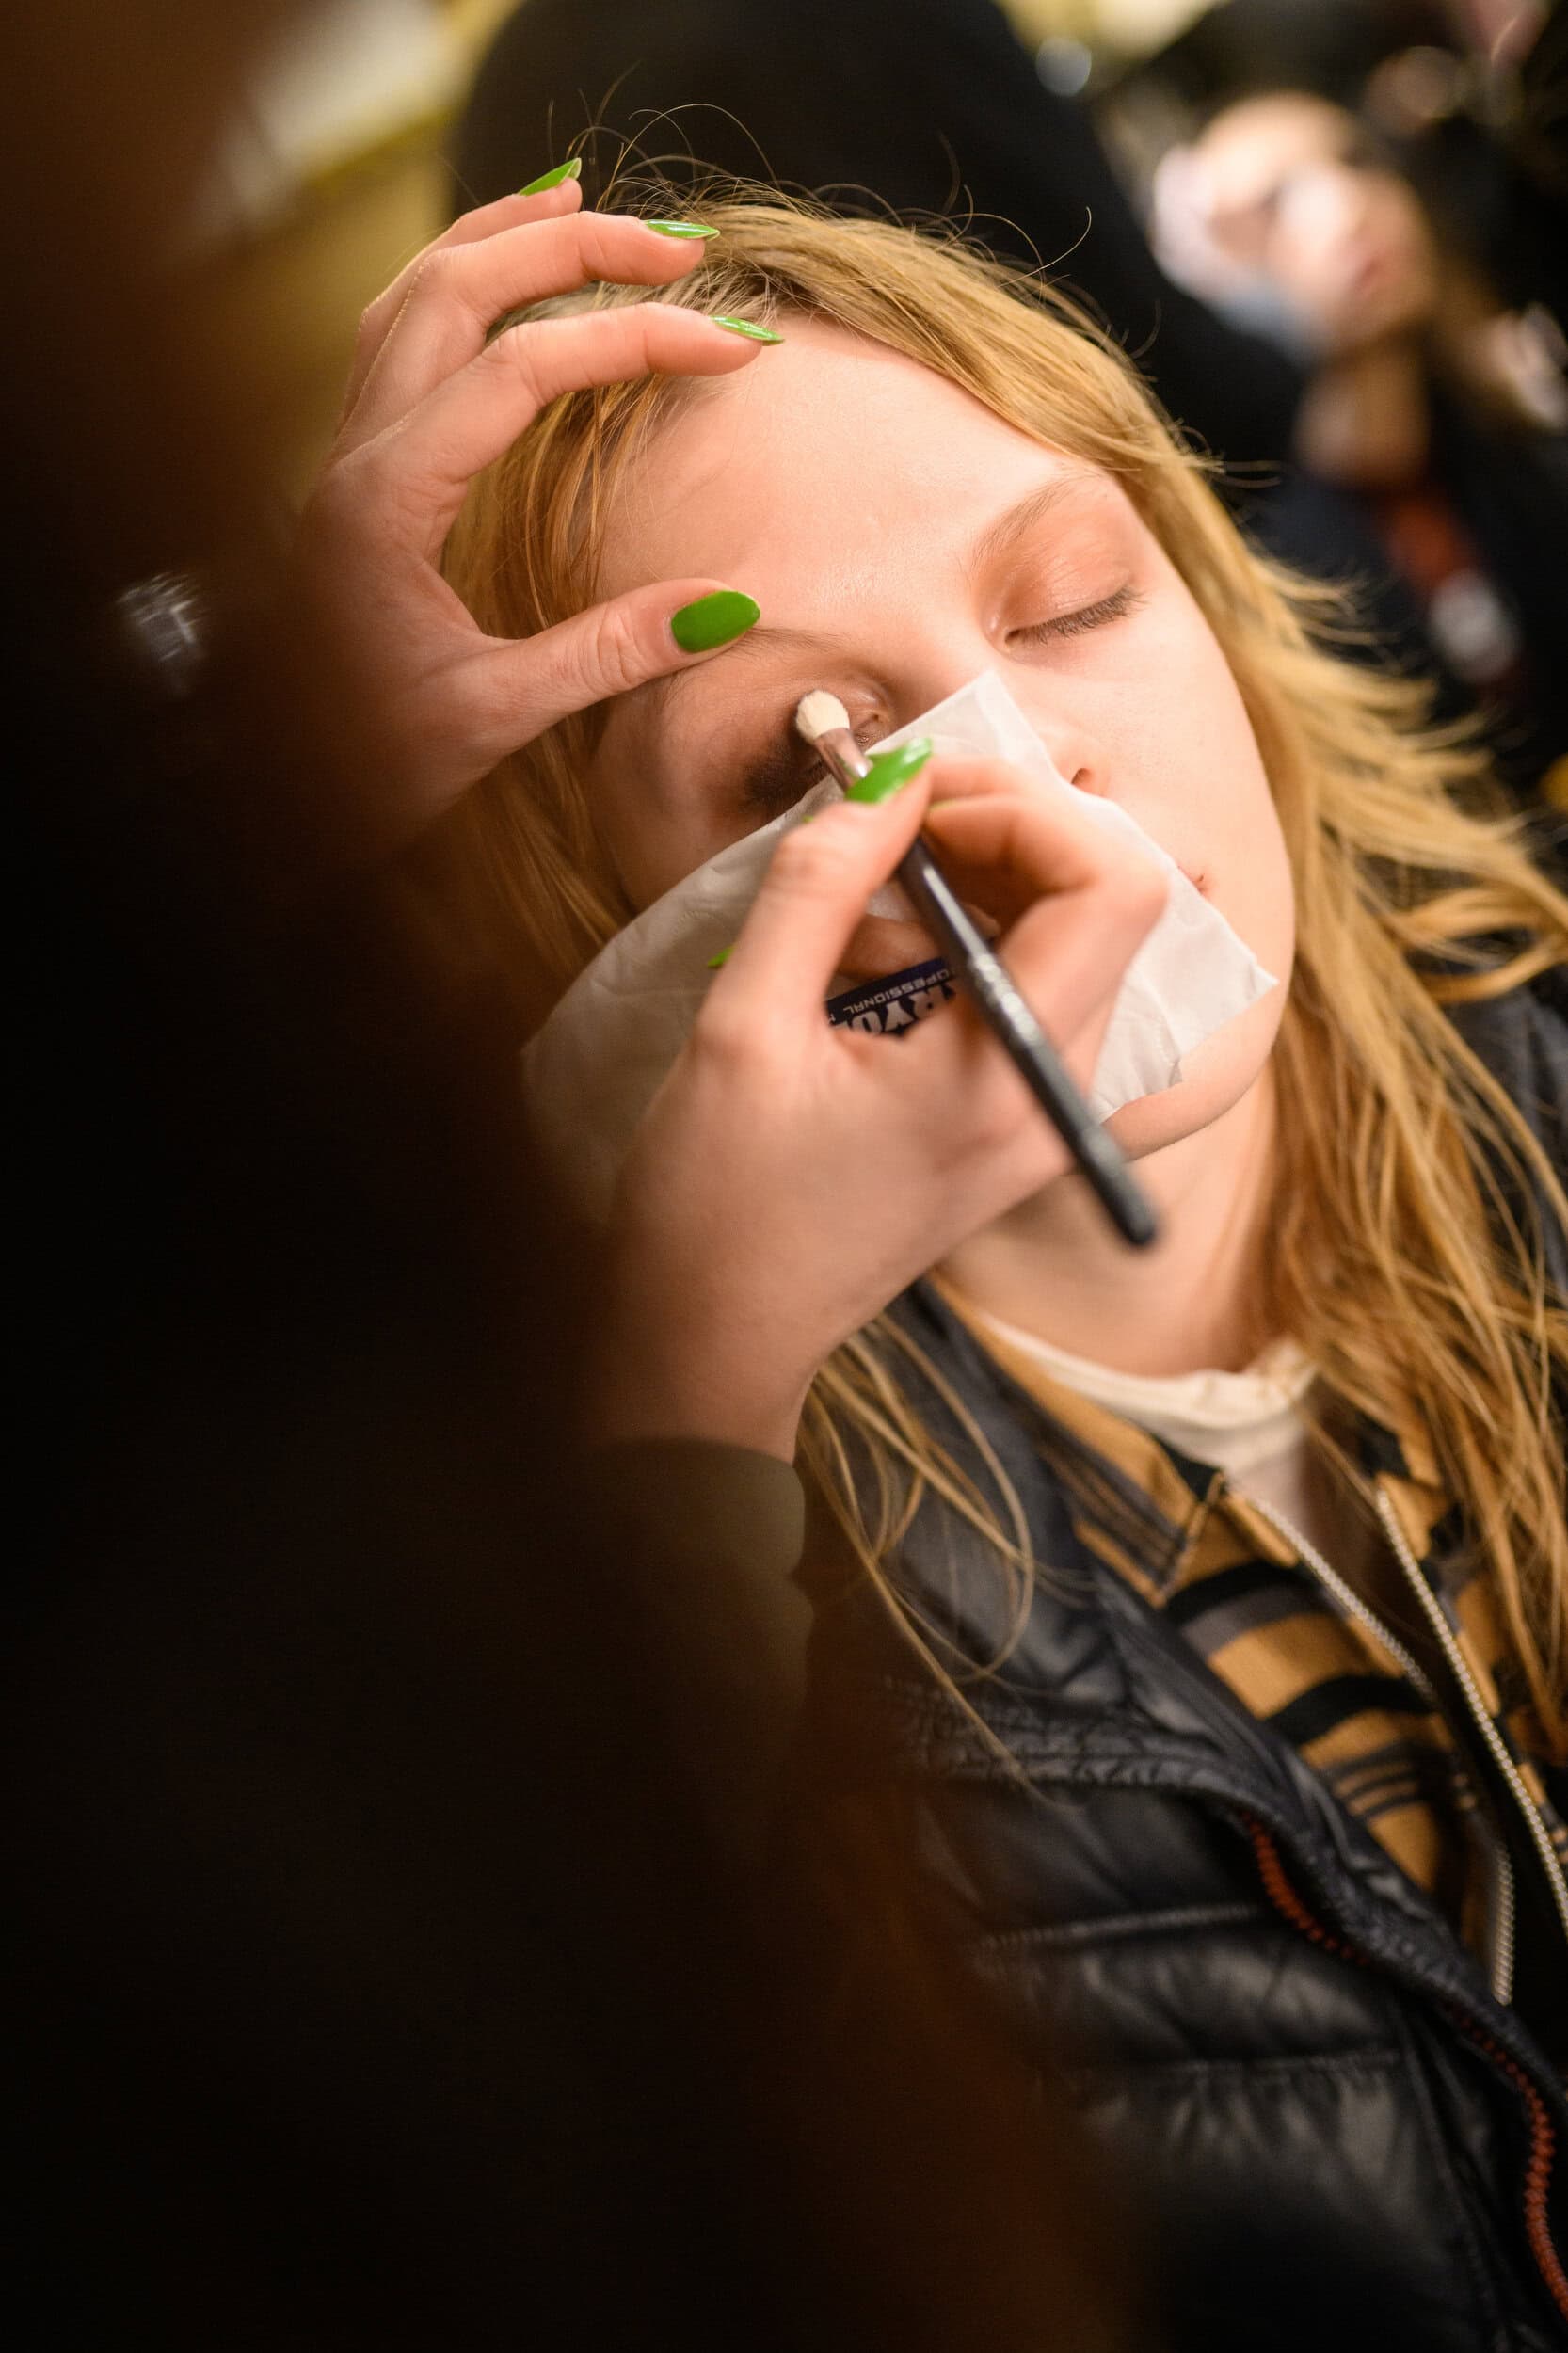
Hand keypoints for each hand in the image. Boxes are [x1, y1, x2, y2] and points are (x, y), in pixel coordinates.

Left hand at [289, 173, 773, 857]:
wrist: (268, 796)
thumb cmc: (358, 769)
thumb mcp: (488, 721)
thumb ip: (604, 657)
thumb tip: (726, 607)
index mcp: (384, 500)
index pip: (522, 370)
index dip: (633, 340)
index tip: (733, 350)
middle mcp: (353, 455)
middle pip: (456, 288)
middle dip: (571, 245)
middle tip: (677, 248)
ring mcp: (344, 455)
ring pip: (412, 293)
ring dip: (502, 238)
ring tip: (585, 204)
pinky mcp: (353, 474)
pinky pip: (395, 336)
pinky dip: (457, 284)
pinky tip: (500, 282)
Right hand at [594, 756, 1166, 1459]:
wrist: (713, 1345)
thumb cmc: (713, 1206)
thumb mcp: (745, 1025)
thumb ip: (822, 883)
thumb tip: (888, 775)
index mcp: (1007, 1081)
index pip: (1116, 887)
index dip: (1029, 808)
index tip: (917, 799)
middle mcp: (1057, 1099)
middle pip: (1113, 902)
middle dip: (1009, 829)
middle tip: (893, 819)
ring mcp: (1047, 1117)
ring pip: (1077, 938)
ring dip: (985, 880)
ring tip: (866, 895)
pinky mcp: (1018, 1123)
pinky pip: (1034, 989)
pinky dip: (969, 936)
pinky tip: (874, 952)